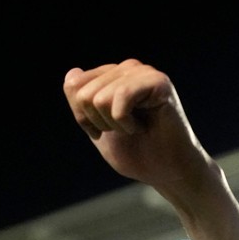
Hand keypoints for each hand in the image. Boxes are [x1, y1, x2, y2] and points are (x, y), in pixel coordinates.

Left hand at [63, 59, 212, 194]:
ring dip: (113, 125)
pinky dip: (125, 123)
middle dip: (97, 122)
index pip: (73, 86)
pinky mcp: (158, 81)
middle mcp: (126, 69)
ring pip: (100, 98)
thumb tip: (72, 75)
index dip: (82, 117)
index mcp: (111, 76)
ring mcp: (142, 73)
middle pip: (83, 93)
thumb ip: (81, 105)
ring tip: (134, 129)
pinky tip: (143, 127)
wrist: (167, 171)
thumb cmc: (136, 153)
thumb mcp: (97, 129)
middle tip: (122, 131)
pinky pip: (121, 98)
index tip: (102, 131)